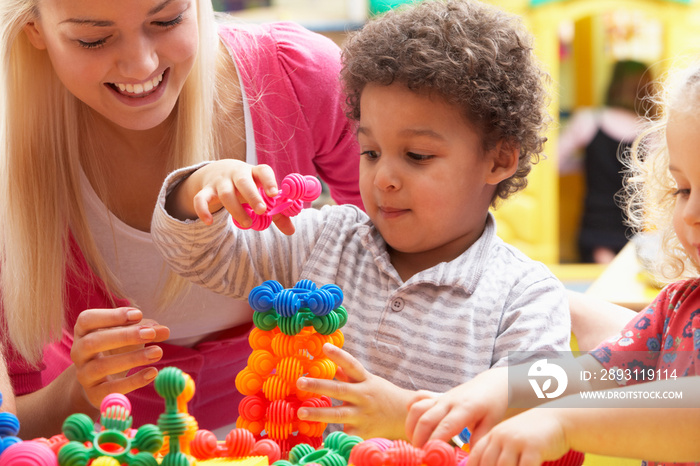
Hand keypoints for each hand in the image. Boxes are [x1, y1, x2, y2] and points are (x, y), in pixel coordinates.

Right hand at [71, 307, 169, 408]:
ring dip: (132, 358)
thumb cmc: (115, 349)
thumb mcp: (129, 335)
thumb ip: (146, 329)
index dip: (111, 316)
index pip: (87, 319)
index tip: (138, 315)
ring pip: (101, 366)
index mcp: (83, 331)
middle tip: (150, 334)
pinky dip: (134, 381)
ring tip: (158, 352)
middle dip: (124, 336)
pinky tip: (153, 372)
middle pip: (93, 342)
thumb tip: (165, 331)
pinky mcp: (94, 394)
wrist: (99, 382)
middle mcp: (78, 352)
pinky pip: (111, 389)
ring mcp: (83, 374)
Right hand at [167, 160, 293, 234]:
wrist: (218, 171)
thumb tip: (291, 231)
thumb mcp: (261, 194)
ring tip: (246, 224)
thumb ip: (276, 212)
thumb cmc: (248, 187)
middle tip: (261, 210)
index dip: (269, 181)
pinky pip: (201, 198)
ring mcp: (220, 182)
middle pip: (244, 181)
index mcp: (254, 173)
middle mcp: (237, 174)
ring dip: (235, 209)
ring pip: (225, 193)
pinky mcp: (206, 190)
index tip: (275, 193)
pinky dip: (202, 209)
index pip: (263, 171)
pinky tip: (208, 222)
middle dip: (252, 195)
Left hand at [296, 343, 413, 438]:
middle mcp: (364, 396)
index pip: (352, 365)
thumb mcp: (369, 381)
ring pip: (337, 414)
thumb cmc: (382, 396)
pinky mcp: (362, 432)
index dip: (339, 355)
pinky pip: (344, 432)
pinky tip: (319, 437)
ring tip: (300, 412)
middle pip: (339, 389)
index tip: (324, 346)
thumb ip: (350, 375)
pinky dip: (332, 435)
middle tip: (299, 382)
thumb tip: (332, 364)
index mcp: (365, 381)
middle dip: (318, 385)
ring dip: (317, 414)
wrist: (405, 418)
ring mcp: (362, 415)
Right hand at [405, 367, 508, 447]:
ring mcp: (440, 398)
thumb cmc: (492, 404)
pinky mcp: (435, 396)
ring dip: (411, 427)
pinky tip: (414, 424)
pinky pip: (417, 399)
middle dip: (419, 439)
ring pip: (416, 409)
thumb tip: (469, 458)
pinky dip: (411, 411)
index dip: (434, 442)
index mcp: (464, 409)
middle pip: (425, 419)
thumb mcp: (491, 423)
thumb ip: (478, 440)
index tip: (430, 455)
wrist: (490, 384)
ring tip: (416, 443)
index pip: (445, 427)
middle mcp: (448, 402)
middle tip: (421, 454)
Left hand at [466, 409, 567, 465]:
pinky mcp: (533, 447)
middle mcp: (502, 436)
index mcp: (494, 435)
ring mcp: (517, 441)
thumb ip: (499, 452)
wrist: (558, 419)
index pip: (477, 455)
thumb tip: (488, 465)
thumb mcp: (512, 439)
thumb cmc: (533, 435)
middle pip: (488, 464)